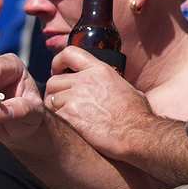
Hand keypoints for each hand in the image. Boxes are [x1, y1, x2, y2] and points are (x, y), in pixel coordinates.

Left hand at [47, 46, 154, 161]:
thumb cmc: (138, 116)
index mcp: (100, 70)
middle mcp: (85, 80)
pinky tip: (67, 126)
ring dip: (54, 108)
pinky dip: (57, 120)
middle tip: (59, 102)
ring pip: (50, 99)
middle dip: (54, 92)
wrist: (137, 134)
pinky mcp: (70, 116)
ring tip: (65, 116)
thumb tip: (113, 88)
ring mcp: (76, 97)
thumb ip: (112, 84)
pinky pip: (53, 115)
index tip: (57, 71)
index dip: (58, 62)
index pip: (69, 54)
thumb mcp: (128, 89)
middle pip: (54, 80)